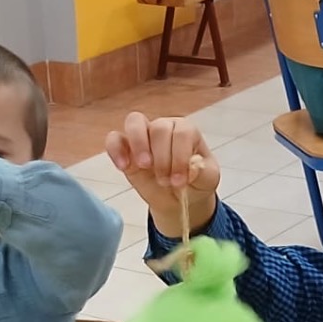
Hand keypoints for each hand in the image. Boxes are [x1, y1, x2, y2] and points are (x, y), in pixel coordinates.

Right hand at [105, 113, 222, 238]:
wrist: (179, 199)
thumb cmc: (194, 183)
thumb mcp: (208, 180)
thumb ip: (203, 172)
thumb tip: (192, 165)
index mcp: (186, 131)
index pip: (182, 133)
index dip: (180, 157)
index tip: (180, 181)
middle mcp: (165, 128)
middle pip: (159, 128)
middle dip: (162, 158)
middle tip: (165, 181)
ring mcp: (144, 136)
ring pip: (135, 122)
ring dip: (139, 144)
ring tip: (144, 166)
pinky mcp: (126, 149)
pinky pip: (114, 139)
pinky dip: (115, 150)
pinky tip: (123, 166)